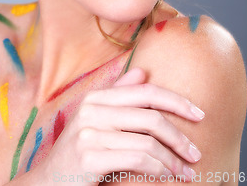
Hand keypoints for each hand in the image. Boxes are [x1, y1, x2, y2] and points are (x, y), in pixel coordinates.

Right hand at [37, 68, 203, 183]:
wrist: (47, 180)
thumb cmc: (78, 149)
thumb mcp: (96, 119)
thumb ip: (118, 95)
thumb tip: (143, 72)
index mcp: (97, 97)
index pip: (145, 91)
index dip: (176, 101)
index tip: (199, 113)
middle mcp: (92, 110)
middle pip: (150, 117)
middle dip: (179, 136)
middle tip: (196, 153)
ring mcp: (89, 133)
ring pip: (147, 142)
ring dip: (172, 160)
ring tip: (186, 171)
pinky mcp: (89, 157)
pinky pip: (137, 160)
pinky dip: (158, 169)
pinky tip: (167, 176)